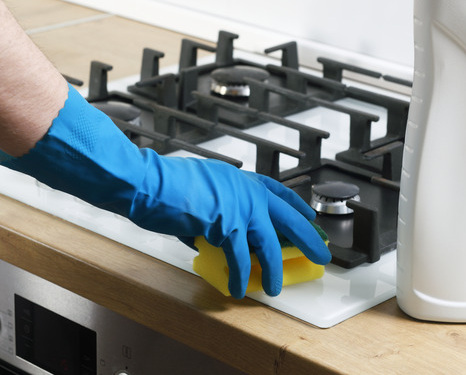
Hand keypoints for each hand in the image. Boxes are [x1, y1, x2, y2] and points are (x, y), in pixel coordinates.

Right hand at [0, 85, 330, 297]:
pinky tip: (238, 287)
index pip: (276, 191)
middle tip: (322, 250)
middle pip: (287, 215)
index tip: (308, 215)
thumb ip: (210, 208)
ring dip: (273, 267)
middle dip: (307, 235)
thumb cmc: (160, 184)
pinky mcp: (224, 224)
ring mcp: (236, 206)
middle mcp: (242, 189)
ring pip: (268, 241)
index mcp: (237, 177)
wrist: (144, 182)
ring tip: (275, 286)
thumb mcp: (195, 190)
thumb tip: (208, 232)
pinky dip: (238, 275)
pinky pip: (239, 257)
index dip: (296, 205)